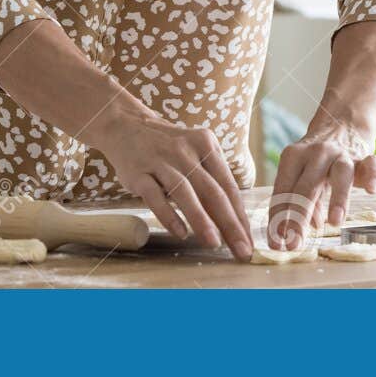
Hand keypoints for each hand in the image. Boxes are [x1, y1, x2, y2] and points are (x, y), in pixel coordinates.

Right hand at [90, 105, 253, 260]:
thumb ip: (212, 180)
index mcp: (206, 144)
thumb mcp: (195, 153)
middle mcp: (185, 150)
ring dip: (201, 220)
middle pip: (212, 191)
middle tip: (241, 251)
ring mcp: (161, 160)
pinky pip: (155, 196)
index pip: (229, 186)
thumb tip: (235, 222)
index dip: (240, 216)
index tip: (249, 242)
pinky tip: (180, 233)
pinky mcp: (138, 172)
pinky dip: (168, 215)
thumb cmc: (169, 148)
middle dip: (230, 224)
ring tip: (214, 244)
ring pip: (185, 193)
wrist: (126, 126)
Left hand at [267, 116, 375, 248]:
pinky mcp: (365, 158)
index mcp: (293, 157)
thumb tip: (302, 230)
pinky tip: (372, 190)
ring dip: (337, 198)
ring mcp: (342, 154)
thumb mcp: (303, 177)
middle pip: (306, 186)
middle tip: (294, 244)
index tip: (275, 243)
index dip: (278, 218)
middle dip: (298, 217)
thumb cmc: (317, 161)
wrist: (342, 125)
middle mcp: (316, 154)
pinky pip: (371, 165)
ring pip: (340, 174)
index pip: (283, 190)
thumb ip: (301, 202)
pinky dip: (373, 176)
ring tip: (334, 222)